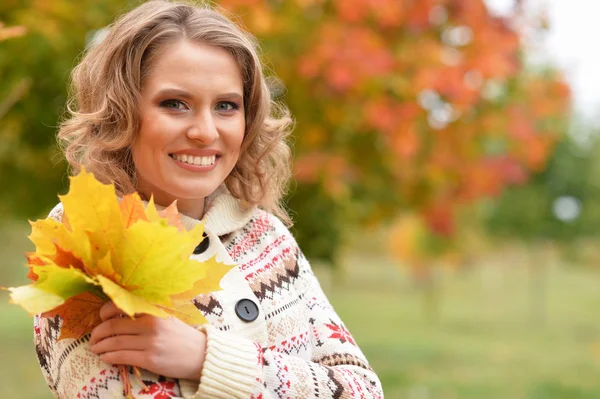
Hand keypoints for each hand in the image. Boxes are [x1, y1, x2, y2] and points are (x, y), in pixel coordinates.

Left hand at [89, 302, 206, 380]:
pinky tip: (105, 358)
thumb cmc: (181, 336)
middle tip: (93, 338)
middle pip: (113, 326)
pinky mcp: (150, 358)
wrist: (200, 354)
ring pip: (114, 342)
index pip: (121, 305)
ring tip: (95, 349)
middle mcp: (151, 323)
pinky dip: (109, 357)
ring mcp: (150, 341)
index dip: (105, 312)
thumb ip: (146, 314)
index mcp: (154, 310)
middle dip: (98, 333)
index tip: (101, 318)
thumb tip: (119, 314)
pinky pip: (121, 356)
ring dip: (100, 347)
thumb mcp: (166, 318)